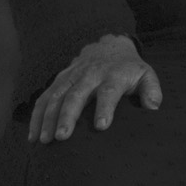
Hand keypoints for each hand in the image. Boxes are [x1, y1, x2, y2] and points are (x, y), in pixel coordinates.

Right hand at [27, 33, 165, 142]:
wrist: (108, 46)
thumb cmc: (129, 69)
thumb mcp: (146, 74)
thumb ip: (152, 90)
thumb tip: (153, 107)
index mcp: (113, 75)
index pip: (109, 91)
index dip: (105, 107)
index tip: (101, 126)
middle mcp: (90, 75)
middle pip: (76, 95)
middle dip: (68, 116)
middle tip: (62, 137)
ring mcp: (71, 76)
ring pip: (56, 96)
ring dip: (48, 118)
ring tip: (44, 140)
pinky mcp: (59, 80)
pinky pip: (44, 98)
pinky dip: (37, 116)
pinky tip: (33, 136)